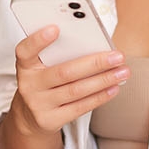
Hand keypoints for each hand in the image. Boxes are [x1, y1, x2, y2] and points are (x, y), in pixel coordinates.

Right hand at [7, 26, 128, 136]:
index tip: (55, 28)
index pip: (25, 50)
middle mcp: (29, 85)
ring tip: (122, 72)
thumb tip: (96, 46)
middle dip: (95, 63)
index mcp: (25, 65)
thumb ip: (59, 54)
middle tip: (117, 56)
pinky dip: (99, 97)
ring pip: (76, 90)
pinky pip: (79, 107)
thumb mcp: (42, 66)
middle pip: (64, 72)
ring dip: (103, 80)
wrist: (30, 116)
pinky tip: (113, 88)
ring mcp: (38, 104)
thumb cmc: (44, 82)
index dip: (38, 40)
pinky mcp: (50, 120)